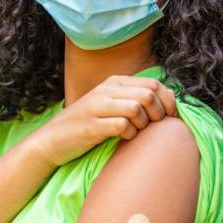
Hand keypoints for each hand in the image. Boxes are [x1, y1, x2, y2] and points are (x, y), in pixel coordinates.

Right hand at [31, 75, 177, 167]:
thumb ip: (135, 97)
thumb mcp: (111, 104)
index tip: (170, 118)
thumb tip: (169, 98)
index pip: (154, 83)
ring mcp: (98, 106)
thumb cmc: (88, 124)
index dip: (168, 101)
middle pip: (148, 94)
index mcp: (114, 82)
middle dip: (160, 113)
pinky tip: (126, 138)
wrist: (52, 140)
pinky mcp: (92, 125)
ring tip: (138, 132)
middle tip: (157, 128)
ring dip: (144, 124)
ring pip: (137, 107)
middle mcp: (106, 89)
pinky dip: (130, 134)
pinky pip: (123, 126)